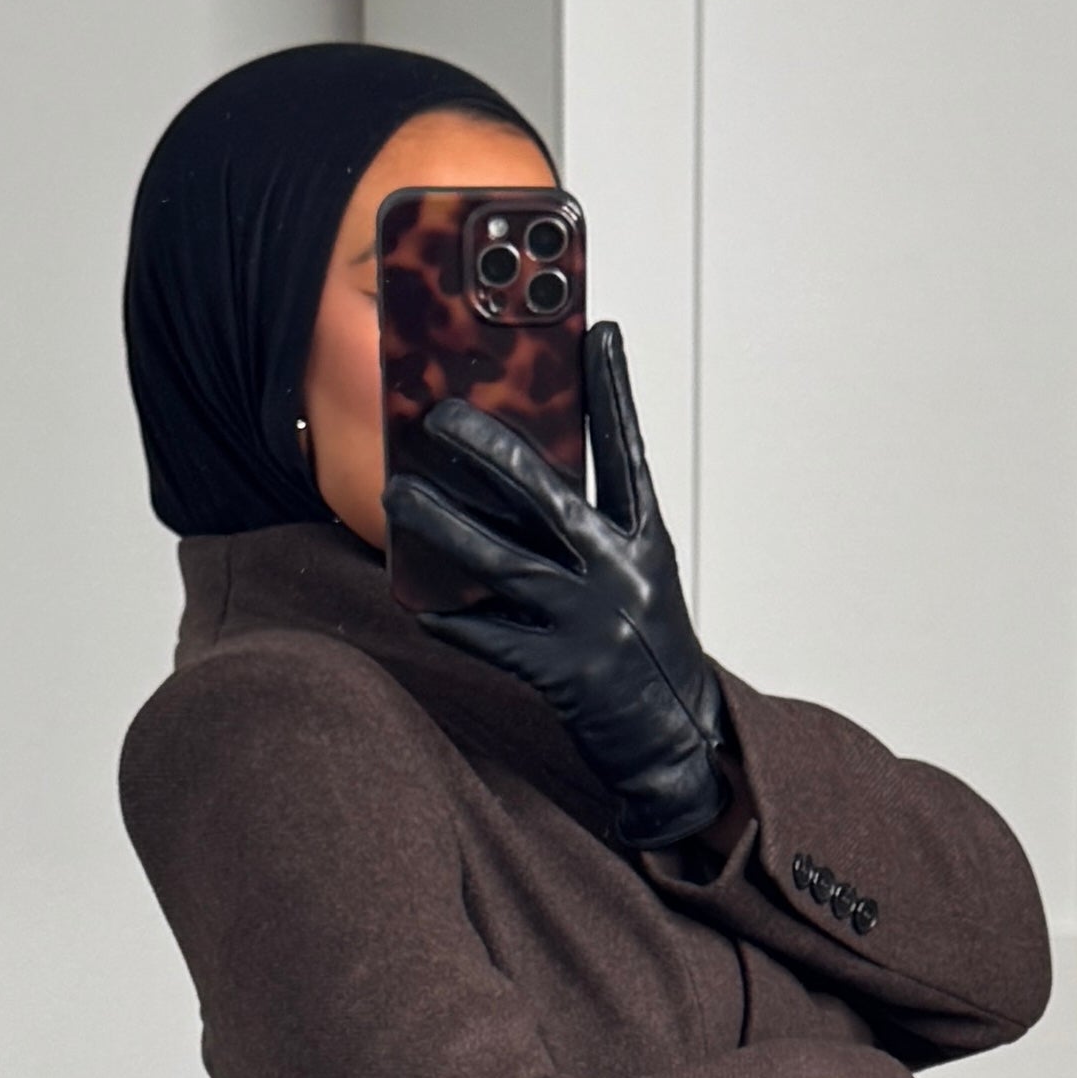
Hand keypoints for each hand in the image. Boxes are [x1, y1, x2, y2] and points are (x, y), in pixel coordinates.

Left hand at [383, 321, 728, 851]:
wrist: (677, 743)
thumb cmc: (650, 657)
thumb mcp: (641, 582)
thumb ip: (595, 535)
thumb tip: (528, 488)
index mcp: (647, 544)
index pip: (628, 451)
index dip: (613, 391)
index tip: (598, 333)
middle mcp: (620, 574)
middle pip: (547, 494)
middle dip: (488, 448)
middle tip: (441, 416)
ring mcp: (589, 623)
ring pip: (501, 560)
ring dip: (442, 524)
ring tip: (399, 496)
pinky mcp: (561, 672)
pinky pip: (489, 636)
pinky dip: (450, 616)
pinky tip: (412, 596)